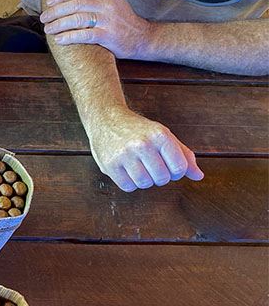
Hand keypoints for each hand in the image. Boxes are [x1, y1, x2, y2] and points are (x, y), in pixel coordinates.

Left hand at [41, 0, 152, 58]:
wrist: (143, 37)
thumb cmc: (123, 18)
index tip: (48, 2)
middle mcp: (109, 4)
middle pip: (76, 4)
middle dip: (56, 11)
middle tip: (43, 17)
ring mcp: (110, 20)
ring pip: (78, 19)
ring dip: (59, 24)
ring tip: (48, 29)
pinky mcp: (109, 36)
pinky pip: (85, 35)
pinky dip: (70, 37)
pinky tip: (59, 40)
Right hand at [87, 108, 203, 191]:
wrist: (106, 118)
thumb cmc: (138, 130)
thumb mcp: (163, 136)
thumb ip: (183, 155)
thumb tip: (199, 176)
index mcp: (160, 135)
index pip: (179, 168)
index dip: (176, 172)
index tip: (167, 165)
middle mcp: (143, 144)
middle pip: (162, 178)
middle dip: (159, 176)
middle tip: (150, 165)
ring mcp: (125, 154)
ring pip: (145, 183)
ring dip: (144, 180)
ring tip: (138, 167)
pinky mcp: (110, 164)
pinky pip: (128, 187)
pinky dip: (130, 183)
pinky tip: (126, 170)